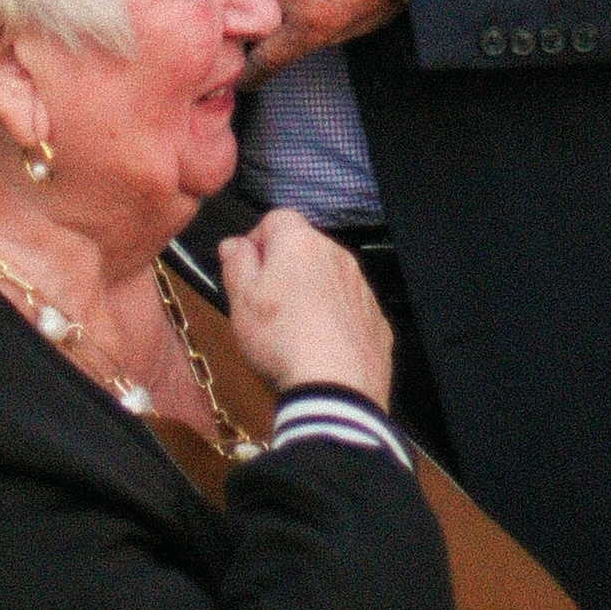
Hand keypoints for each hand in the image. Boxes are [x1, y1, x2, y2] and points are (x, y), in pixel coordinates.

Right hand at [219, 210, 394, 405]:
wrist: (336, 390)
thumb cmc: (283, 342)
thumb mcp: (241, 299)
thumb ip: (236, 262)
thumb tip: (234, 244)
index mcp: (301, 243)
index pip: (274, 219)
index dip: (255, 242)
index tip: (245, 269)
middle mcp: (337, 257)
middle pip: (303, 249)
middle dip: (283, 270)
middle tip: (263, 306)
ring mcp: (361, 288)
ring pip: (327, 279)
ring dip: (310, 295)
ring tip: (291, 333)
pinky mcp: (375, 319)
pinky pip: (348, 309)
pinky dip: (333, 321)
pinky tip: (318, 348)